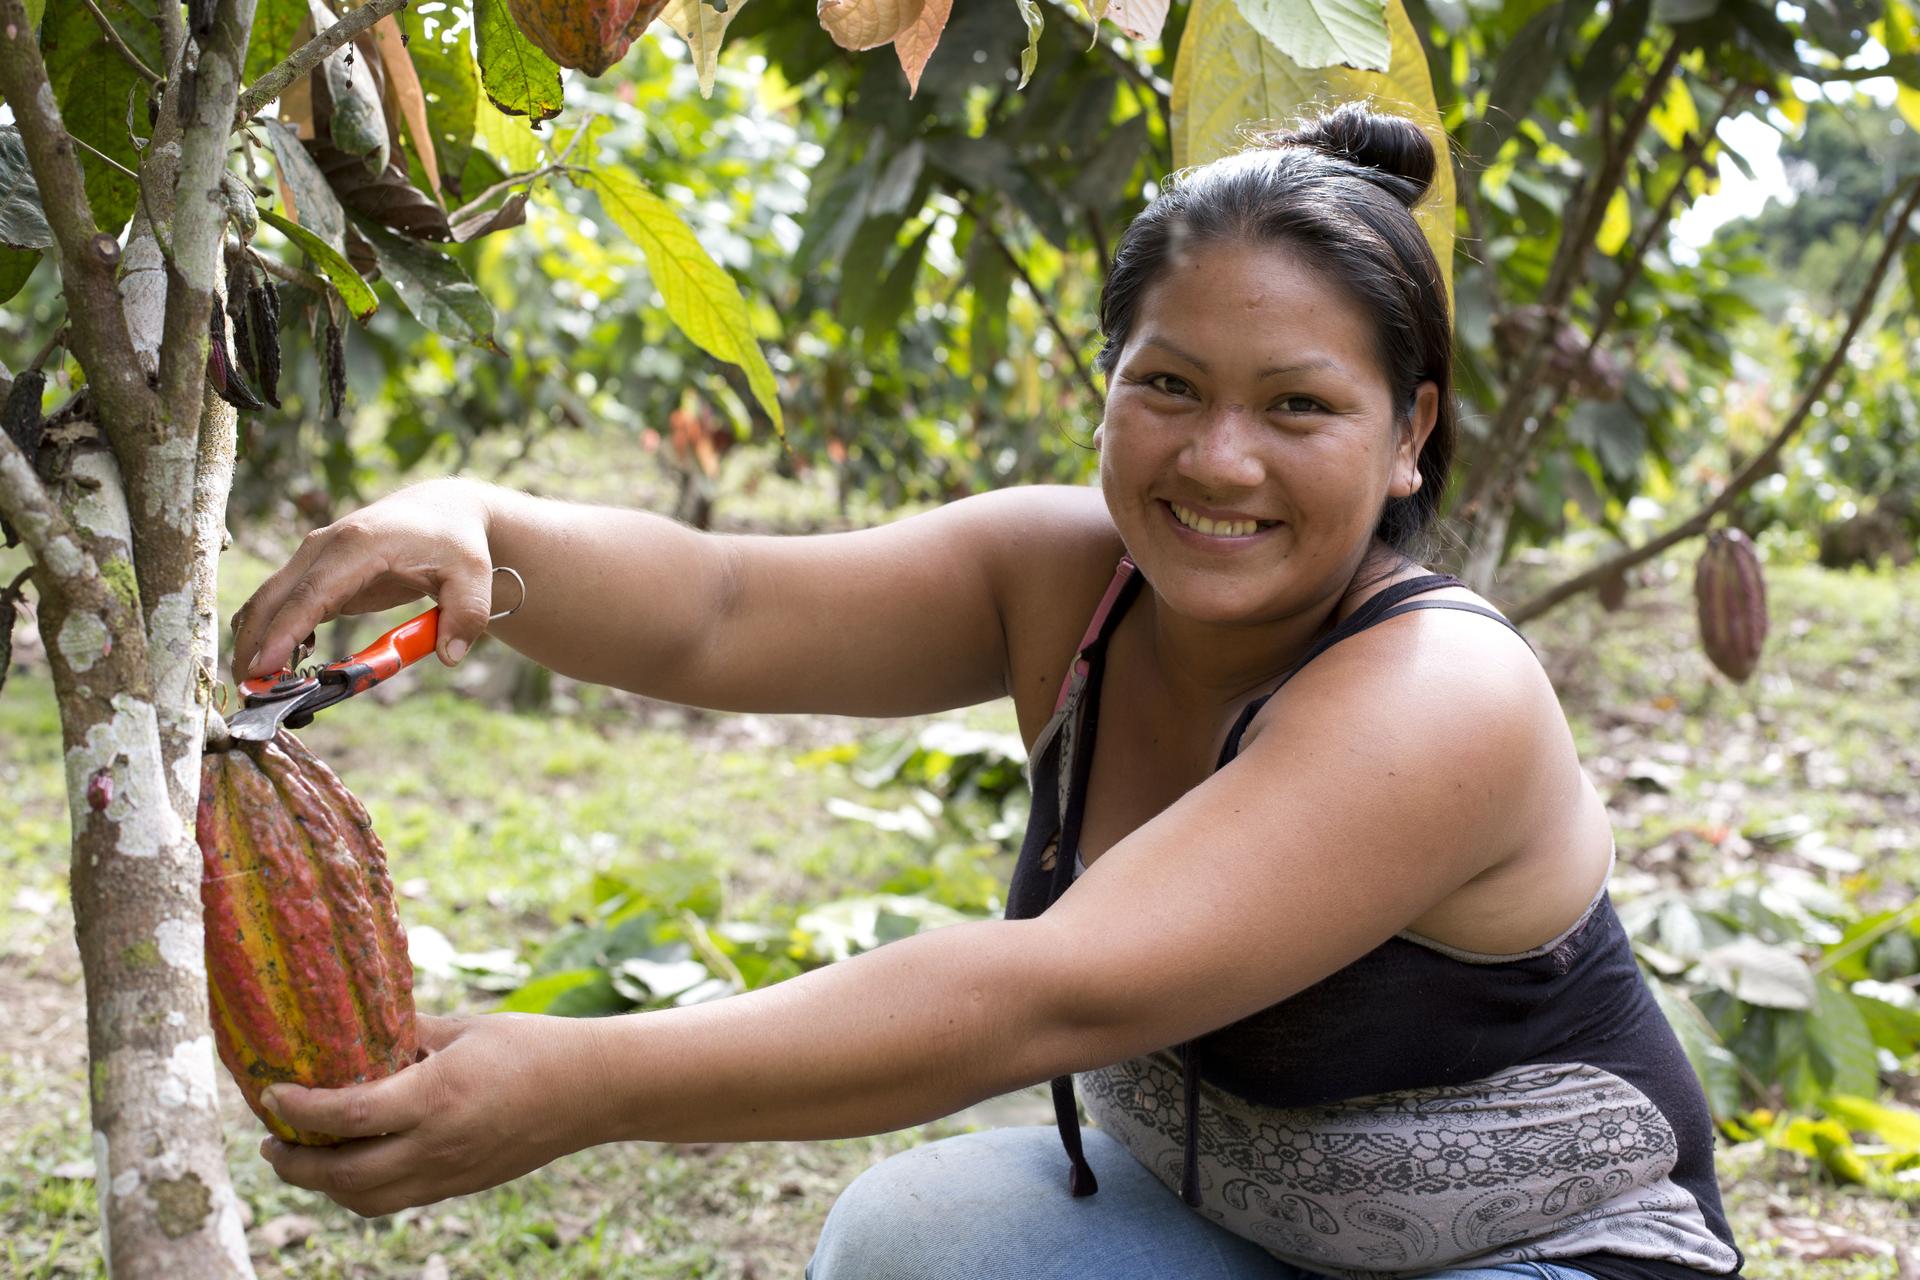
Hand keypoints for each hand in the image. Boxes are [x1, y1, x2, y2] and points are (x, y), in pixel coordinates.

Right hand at [230, 477, 498, 679]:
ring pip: (269, 601)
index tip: (265, 667)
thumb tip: (449, 655)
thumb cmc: (455, 543)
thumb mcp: (473, 576)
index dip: (284, 631)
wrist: (441, 513)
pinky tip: (280, 666)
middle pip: (274, 597)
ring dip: (256, 641)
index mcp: (359, 546)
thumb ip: (466, 615)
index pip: (312, 593)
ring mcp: (314, 559)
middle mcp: (325, 547)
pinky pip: (283, 606)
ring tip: (257, 686)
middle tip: (250, 691)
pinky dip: (272, 634)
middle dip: (255, 643)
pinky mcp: (316, 575)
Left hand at [256, 1012, 604, 1216]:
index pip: (347, 1115)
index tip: (270, 1093)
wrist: (593, 1090)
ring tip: (305, 1159)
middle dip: (295, 1165)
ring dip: (324, 1185)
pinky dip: (362, 1190)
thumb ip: (409, 1034)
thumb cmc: (534, 1046)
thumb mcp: (465, 1028)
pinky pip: (396, 1200)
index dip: (299, 1109)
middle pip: (342, 1176)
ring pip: (366, 1199)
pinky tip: (356, 1165)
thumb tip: (360, 1026)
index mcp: (436, 1097)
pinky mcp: (461, 1185)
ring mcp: (450, 1173)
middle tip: (271, 1143)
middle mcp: (437, 1145)